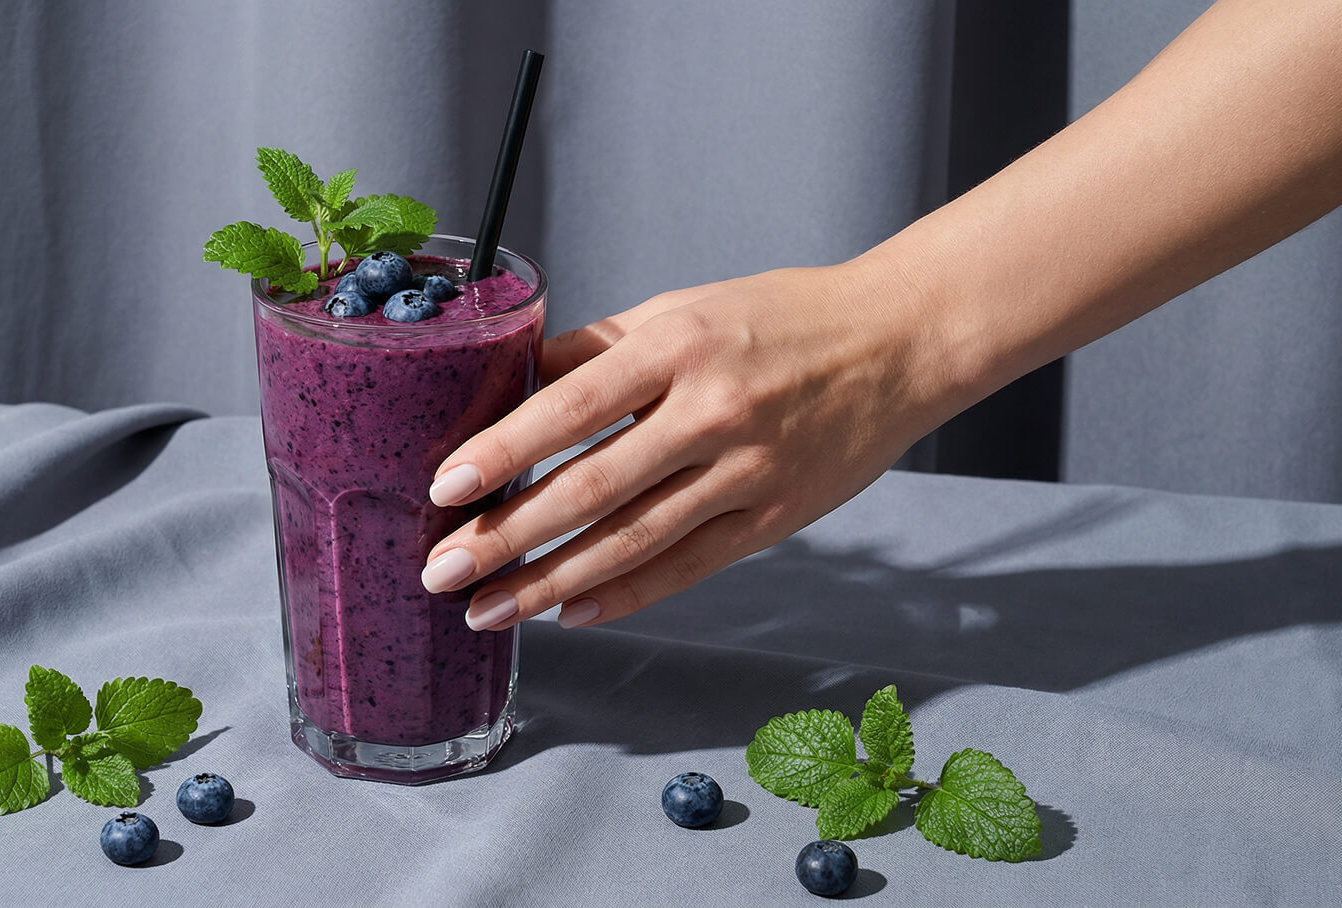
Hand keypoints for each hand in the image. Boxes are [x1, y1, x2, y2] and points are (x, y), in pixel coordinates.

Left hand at [419, 258, 960, 631]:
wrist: (899, 344)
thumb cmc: (781, 318)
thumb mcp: (682, 308)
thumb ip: (598, 351)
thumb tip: (511, 387)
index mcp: (678, 345)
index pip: (570, 408)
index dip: (502, 453)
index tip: (444, 488)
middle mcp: (711, 411)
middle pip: (591, 488)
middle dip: (506, 537)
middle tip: (442, 573)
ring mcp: (748, 471)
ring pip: (634, 542)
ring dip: (552, 582)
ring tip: (490, 609)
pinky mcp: (775, 518)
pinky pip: (688, 566)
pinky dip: (626, 594)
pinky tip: (570, 613)